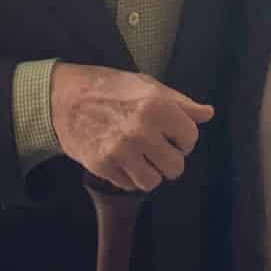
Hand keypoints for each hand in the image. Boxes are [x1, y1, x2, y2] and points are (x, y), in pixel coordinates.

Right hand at [50, 63, 213, 192]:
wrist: (63, 97)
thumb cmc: (108, 87)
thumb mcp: (147, 85)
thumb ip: (180, 102)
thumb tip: (207, 114)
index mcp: (156, 106)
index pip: (190, 138)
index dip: (184, 138)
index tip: (173, 135)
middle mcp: (141, 130)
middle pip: (175, 167)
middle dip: (169, 160)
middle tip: (157, 149)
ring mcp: (120, 151)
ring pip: (153, 182)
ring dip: (150, 172)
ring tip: (141, 158)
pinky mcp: (102, 165)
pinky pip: (129, 185)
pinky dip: (128, 176)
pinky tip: (122, 159)